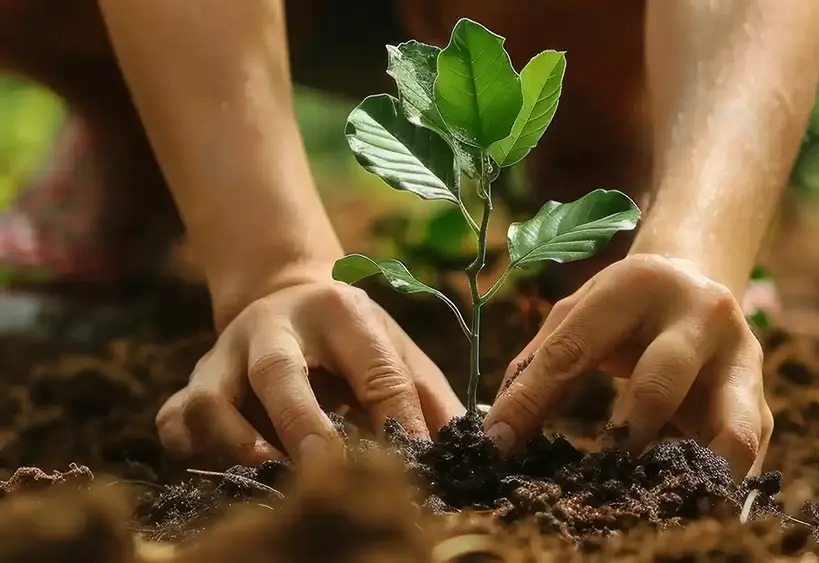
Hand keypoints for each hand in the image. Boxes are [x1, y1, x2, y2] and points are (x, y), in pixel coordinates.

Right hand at [156, 279, 464, 466]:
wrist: (282, 294)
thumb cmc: (351, 337)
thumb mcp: (395, 348)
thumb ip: (426, 396)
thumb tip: (463, 449)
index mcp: (340, 313)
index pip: (374, 364)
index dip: (396, 413)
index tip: (418, 456)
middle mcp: (274, 328)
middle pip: (278, 374)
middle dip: (303, 425)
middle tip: (330, 468)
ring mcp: (225, 355)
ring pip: (211, 400)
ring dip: (239, 444)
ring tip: (274, 475)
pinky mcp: (194, 380)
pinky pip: (174, 418)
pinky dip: (194, 449)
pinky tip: (227, 469)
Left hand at [483, 254, 770, 479]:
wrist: (700, 283)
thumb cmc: (623, 310)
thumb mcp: (580, 313)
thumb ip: (540, 363)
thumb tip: (499, 429)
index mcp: (638, 284)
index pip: (574, 349)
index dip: (531, 401)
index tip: (498, 444)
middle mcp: (700, 314)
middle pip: (658, 386)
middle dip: (622, 436)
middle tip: (586, 477)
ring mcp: (741, 358)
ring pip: (728, 428)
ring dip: (686, 471)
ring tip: (650, 497)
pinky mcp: (762, 401)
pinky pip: (746, 456)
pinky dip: (717, 486)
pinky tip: (687, 504)